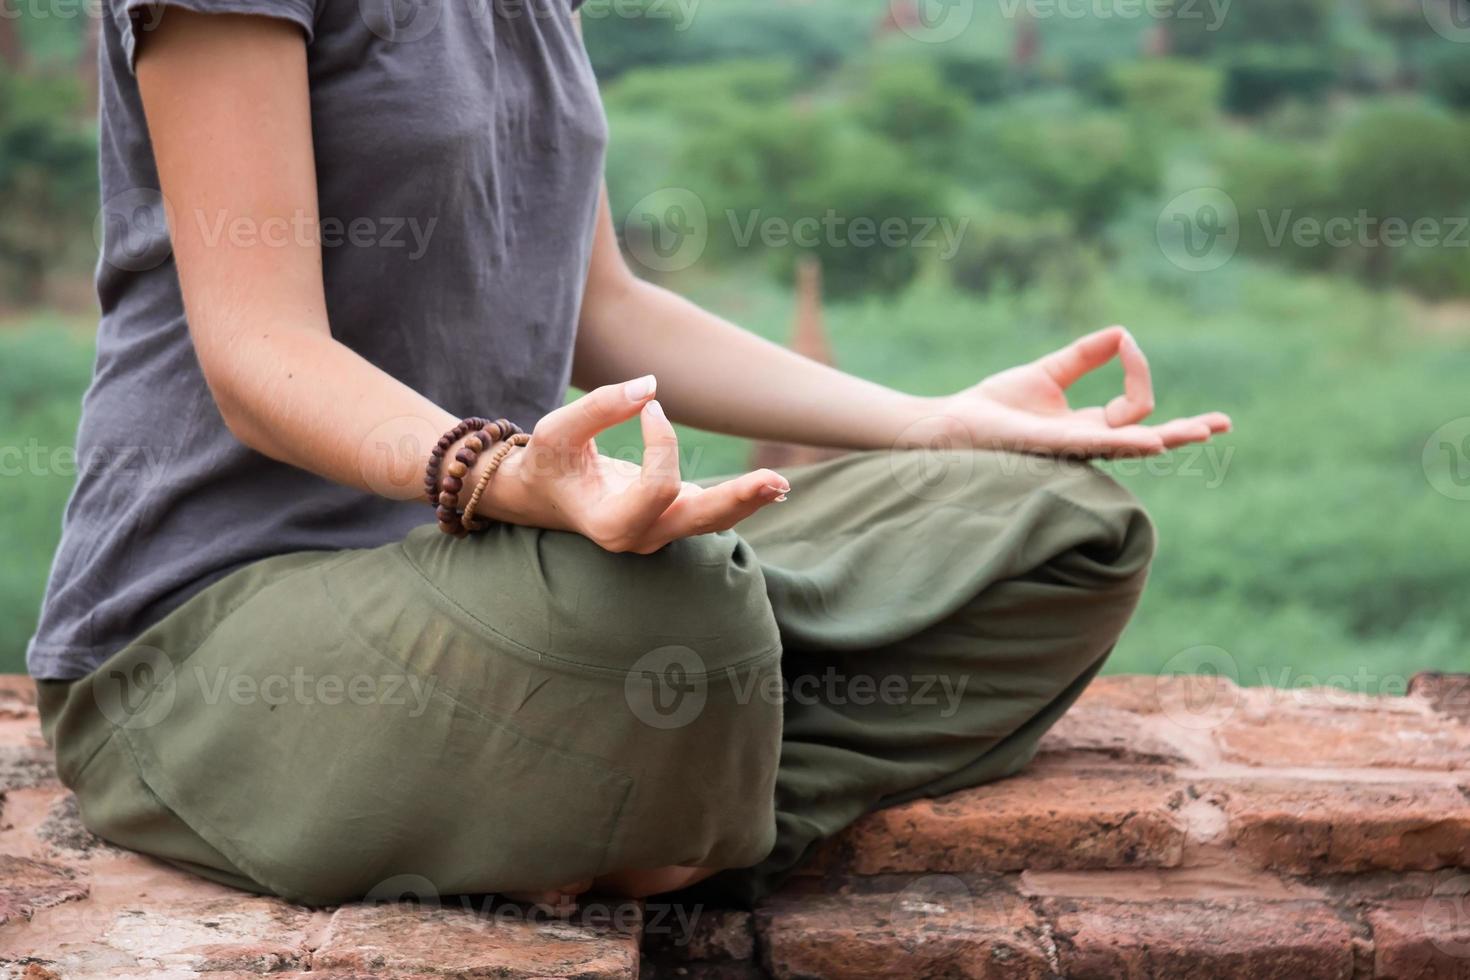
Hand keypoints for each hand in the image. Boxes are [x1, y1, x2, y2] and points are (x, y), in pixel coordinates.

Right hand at [482, 376, 789, 553]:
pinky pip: (712, 511)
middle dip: (738, 498)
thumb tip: (650, 386)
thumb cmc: (547, 462)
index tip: (649, 405)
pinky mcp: (672, 517)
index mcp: (609, 525)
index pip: (657, 486)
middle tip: (775, 480)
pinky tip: (771, 487)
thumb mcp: (556, 430)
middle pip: (699, 520)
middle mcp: (640, 538)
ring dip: (748, 499)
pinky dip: (740, 497)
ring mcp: (660, 532)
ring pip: (713, 520)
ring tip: (781, 483)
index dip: (663, 442)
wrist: (542, 494)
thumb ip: (600, 407)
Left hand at [926, 326, 1231, 458]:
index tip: (1125, 344)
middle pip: (1148, 438)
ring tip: (1199, 433)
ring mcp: (1070, 447)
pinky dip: (1125, 441)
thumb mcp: (1049, 373)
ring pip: (1128, 446)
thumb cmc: (996, 405)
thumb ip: (1084, 356)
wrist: (953, 423)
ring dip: (1165, 437)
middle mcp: (1087, 443)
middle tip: (1223, 424)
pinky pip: (1093, 444)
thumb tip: (1122, 333)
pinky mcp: (1048, 444)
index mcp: (1090, 428)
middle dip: (1185, 430)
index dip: (1137, 371)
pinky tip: (1150, 441)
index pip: (1136, 407)